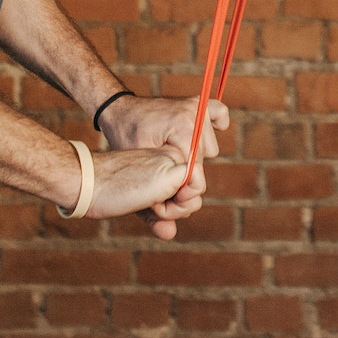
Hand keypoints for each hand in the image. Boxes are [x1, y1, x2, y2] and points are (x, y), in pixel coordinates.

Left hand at [98, 94, 228, 239]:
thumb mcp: (135, 177)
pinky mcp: (196, 103)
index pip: (198, 173)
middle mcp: (194, 114)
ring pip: (211, 148)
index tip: (168, 191)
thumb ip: (152, 208)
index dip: (183, 190)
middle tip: (163, 173)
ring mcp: (196, 106)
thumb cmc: (123, 142)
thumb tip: (169, 234)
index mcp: (182, 129)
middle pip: (204, 163)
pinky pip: (219, 113)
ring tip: (171, 156)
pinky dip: (216, 124)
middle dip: (186, 173)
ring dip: (194, 155)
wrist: (118, 111)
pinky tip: (198, 137)